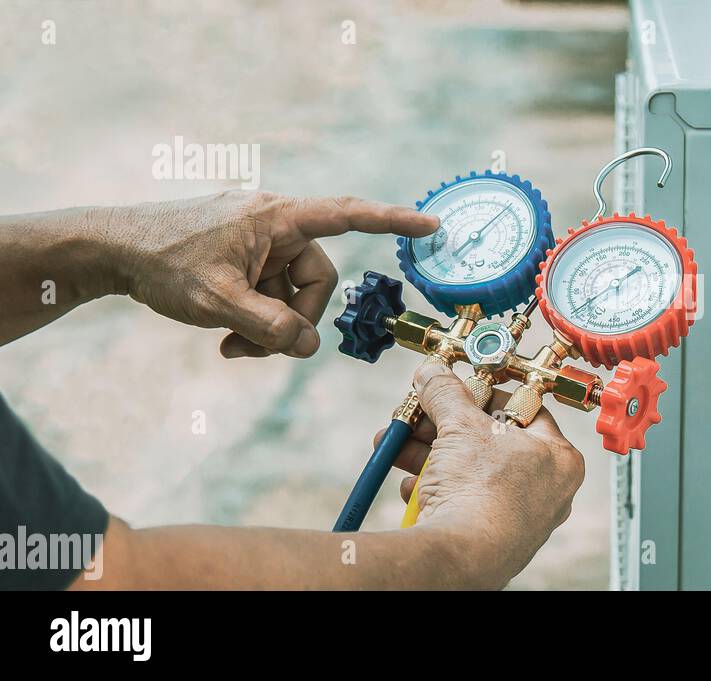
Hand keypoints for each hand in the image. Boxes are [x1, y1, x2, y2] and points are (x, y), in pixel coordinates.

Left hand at [105, 191, 438, 357]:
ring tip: (232, 347)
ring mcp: (258, 240)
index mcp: (277, 217)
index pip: (347, 216)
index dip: (393, 222)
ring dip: (270, 326)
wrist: (110, 249)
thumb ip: (270, 326)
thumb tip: (308, 346)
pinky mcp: (243, 255)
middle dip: (293, 319)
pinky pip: (270, 292)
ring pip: (292, 293)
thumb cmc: (161, 262)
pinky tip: (226, 337)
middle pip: (316, 279)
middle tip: (257, 348)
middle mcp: (274, 223)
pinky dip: (256, 318)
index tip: (432, 224)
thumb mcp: (217, 302)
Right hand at [376, 360, 585, 588]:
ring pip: (471, 472)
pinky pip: (463, 502)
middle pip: (490, 441)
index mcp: (558, 458)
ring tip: (398, 444)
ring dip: (430, 455)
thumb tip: (433, 374)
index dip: (486, 393)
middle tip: (420, 414)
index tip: (459, 388)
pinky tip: (410, 486)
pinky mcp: (491, 538)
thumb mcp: (460, 425)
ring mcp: (519, 517)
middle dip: (445, 426)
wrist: (461, 556)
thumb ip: (446, 393)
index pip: (525, 409)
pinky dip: (435, 490)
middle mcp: (547, 490)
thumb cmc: (482, 493)